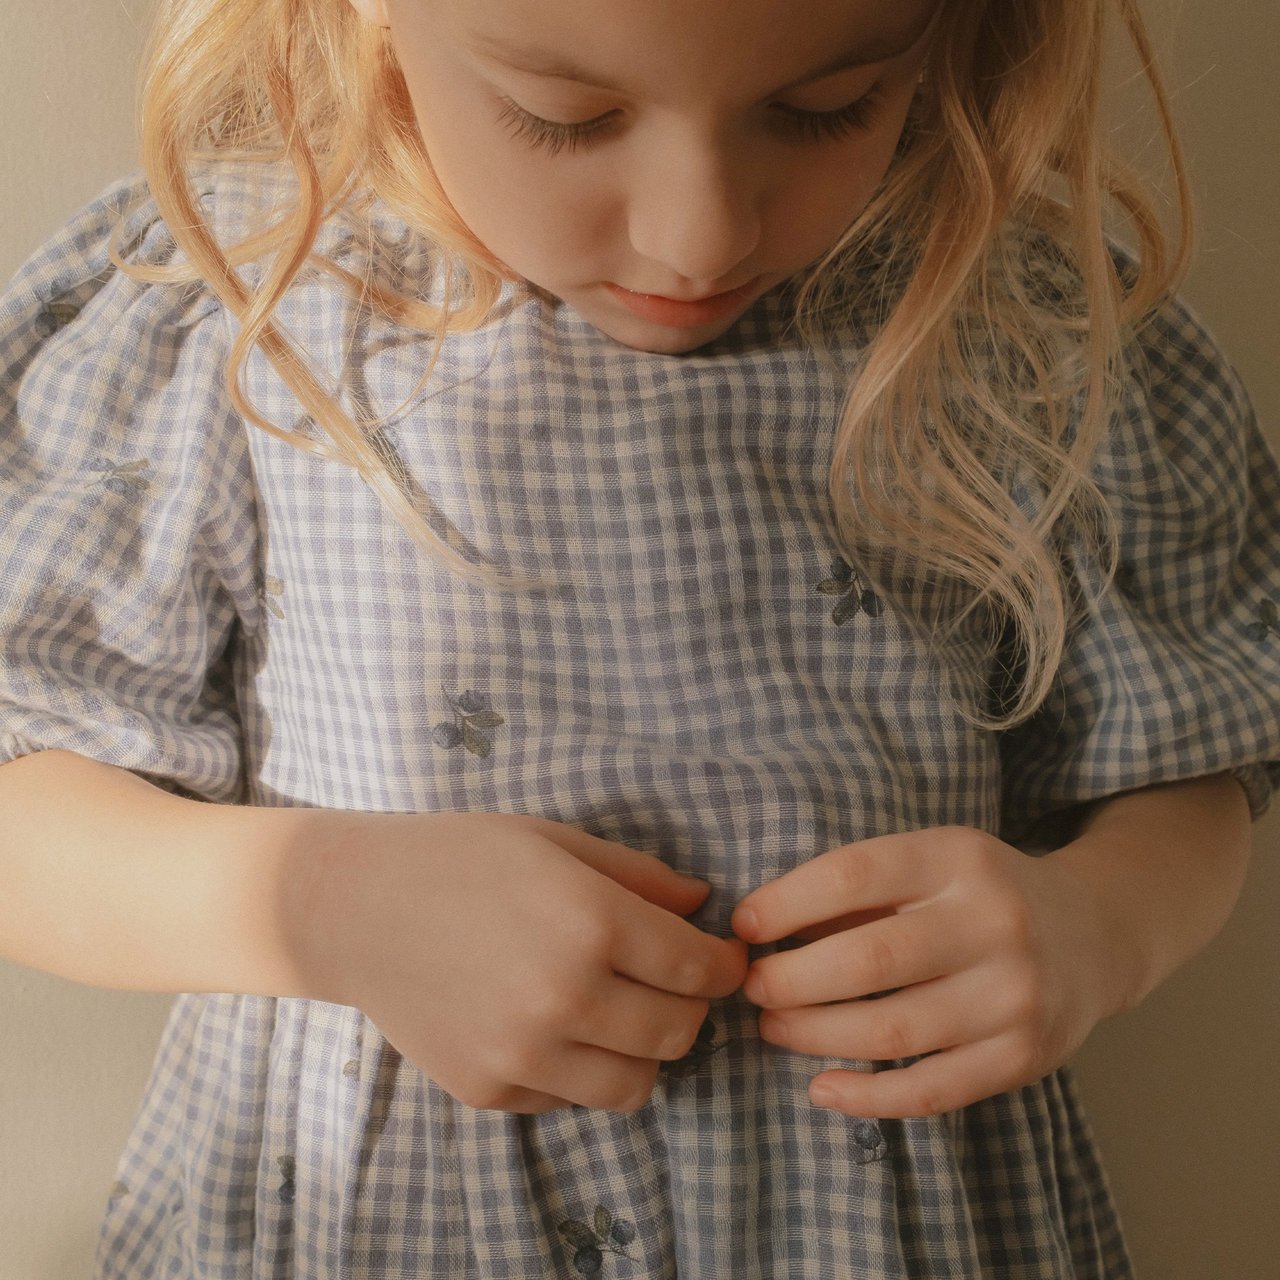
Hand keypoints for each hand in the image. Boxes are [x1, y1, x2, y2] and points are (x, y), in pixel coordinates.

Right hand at [291, 810, 746, 1113]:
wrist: (355, 908)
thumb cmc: (462, 857)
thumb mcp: (557, 841)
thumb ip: (640, 875)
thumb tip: (702, 903)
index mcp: (591, 921)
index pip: (700, 969)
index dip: (725, 966)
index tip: (722, 959)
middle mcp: (565, 996)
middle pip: (680, 1032)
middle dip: (692, 1007)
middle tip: (672, 982)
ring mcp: (524, 1054)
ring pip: (636, 1083)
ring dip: (643, 1050)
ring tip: (619, 1011)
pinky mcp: (489, 1091)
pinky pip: (571, 1099)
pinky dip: (581, 1069)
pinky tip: (556, 1026)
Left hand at [731, 826, 1121, 1117]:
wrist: (1093, 934)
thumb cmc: (979, 894)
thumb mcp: (930, 862)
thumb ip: (859, 891)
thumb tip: (760, 930)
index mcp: (958, 858)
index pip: (855, 874)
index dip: (786, 902)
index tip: (743, 925)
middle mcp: (993, 923)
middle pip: (870, 959)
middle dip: (792, 978)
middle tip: (753, 987)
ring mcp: (1013, 996)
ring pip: (892, 1030)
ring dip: (815, 1035)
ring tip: (773, 1027)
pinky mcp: (1022, 1058)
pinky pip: (930, 1090)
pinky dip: (867, 1097)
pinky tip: (822, 1087)